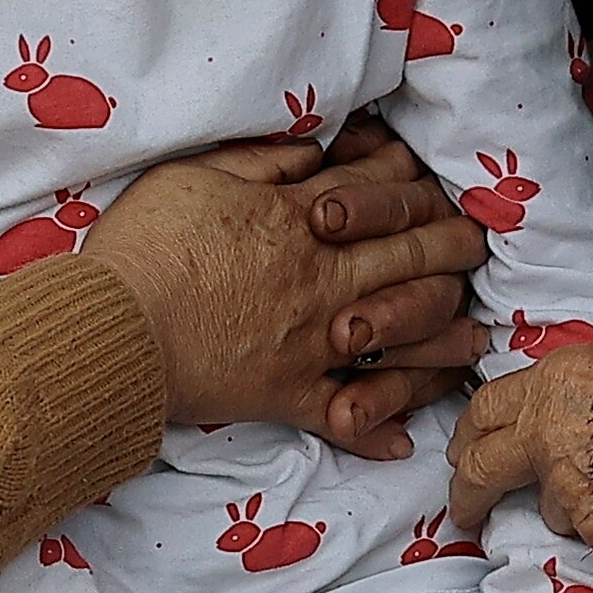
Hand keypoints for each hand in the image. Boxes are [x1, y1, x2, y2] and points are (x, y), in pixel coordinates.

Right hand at [85, 144, 490, 437]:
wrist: (114, 327)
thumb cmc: (144, 245)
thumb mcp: (197, 173)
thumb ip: (264, 161)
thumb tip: (317, 151)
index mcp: (299, 220)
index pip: (376, 190)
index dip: (411, 179)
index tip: (431, 177)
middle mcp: (323, 279)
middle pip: (410, 255)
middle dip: (454, 244)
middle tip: (478, 243)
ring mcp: (313, 342)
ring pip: (402, 334)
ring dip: (445, 333)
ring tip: (474, 334)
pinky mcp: (288, 394)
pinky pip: (345, 416)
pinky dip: (375, 430)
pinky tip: (402, 441)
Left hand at [446, 342, 592, 544]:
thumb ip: (575, 395)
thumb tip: (564, 417)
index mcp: (548, 387)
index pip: (485, 408)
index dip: (469, 432)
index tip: (461, 450)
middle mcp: (543, 434)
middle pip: (483, 467)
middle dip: (468, 492)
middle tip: (464, 510)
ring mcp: (564, 483)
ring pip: (550, 507)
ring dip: (568, 508)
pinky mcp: (592, 522)